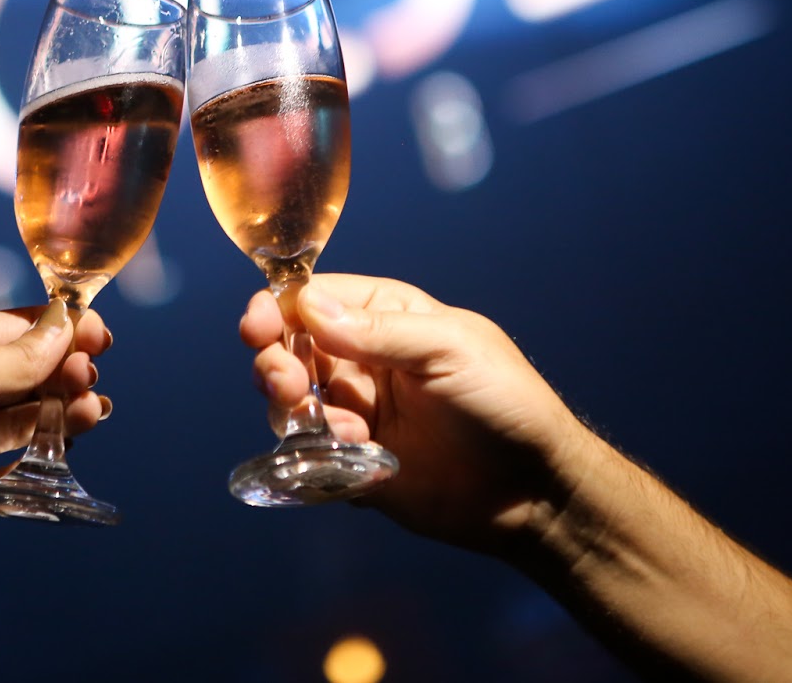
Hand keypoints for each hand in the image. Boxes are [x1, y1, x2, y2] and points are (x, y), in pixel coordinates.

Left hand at [0, 303, 112, 563]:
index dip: (59, 331)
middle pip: (24, 375)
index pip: (14, 330)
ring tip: (91, 413)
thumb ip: (21, 357)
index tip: (100, 337)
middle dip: (64, 373)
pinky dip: (39, 458)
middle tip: (90, 380)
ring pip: (23, 420)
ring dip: (61, 412)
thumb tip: (65, 325)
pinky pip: (10, 468)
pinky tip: (65, 449)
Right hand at [242, 274, 583, 555]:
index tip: (258, 326)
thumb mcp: (449, 349)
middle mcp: (361, 360)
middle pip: (286, 350)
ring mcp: (354, 412)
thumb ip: (379, 330)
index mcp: (385, 316)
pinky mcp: (351, 463)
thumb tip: (308, 307)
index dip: (276, 308)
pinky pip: (306, 456)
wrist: (533, 491)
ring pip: (288, 404)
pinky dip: (315, 456)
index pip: (310, 298)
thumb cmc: (506, 403)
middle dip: (275, 364)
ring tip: (344, 431)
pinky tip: (357, 457)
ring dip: (298, 414)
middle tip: (289, 385)